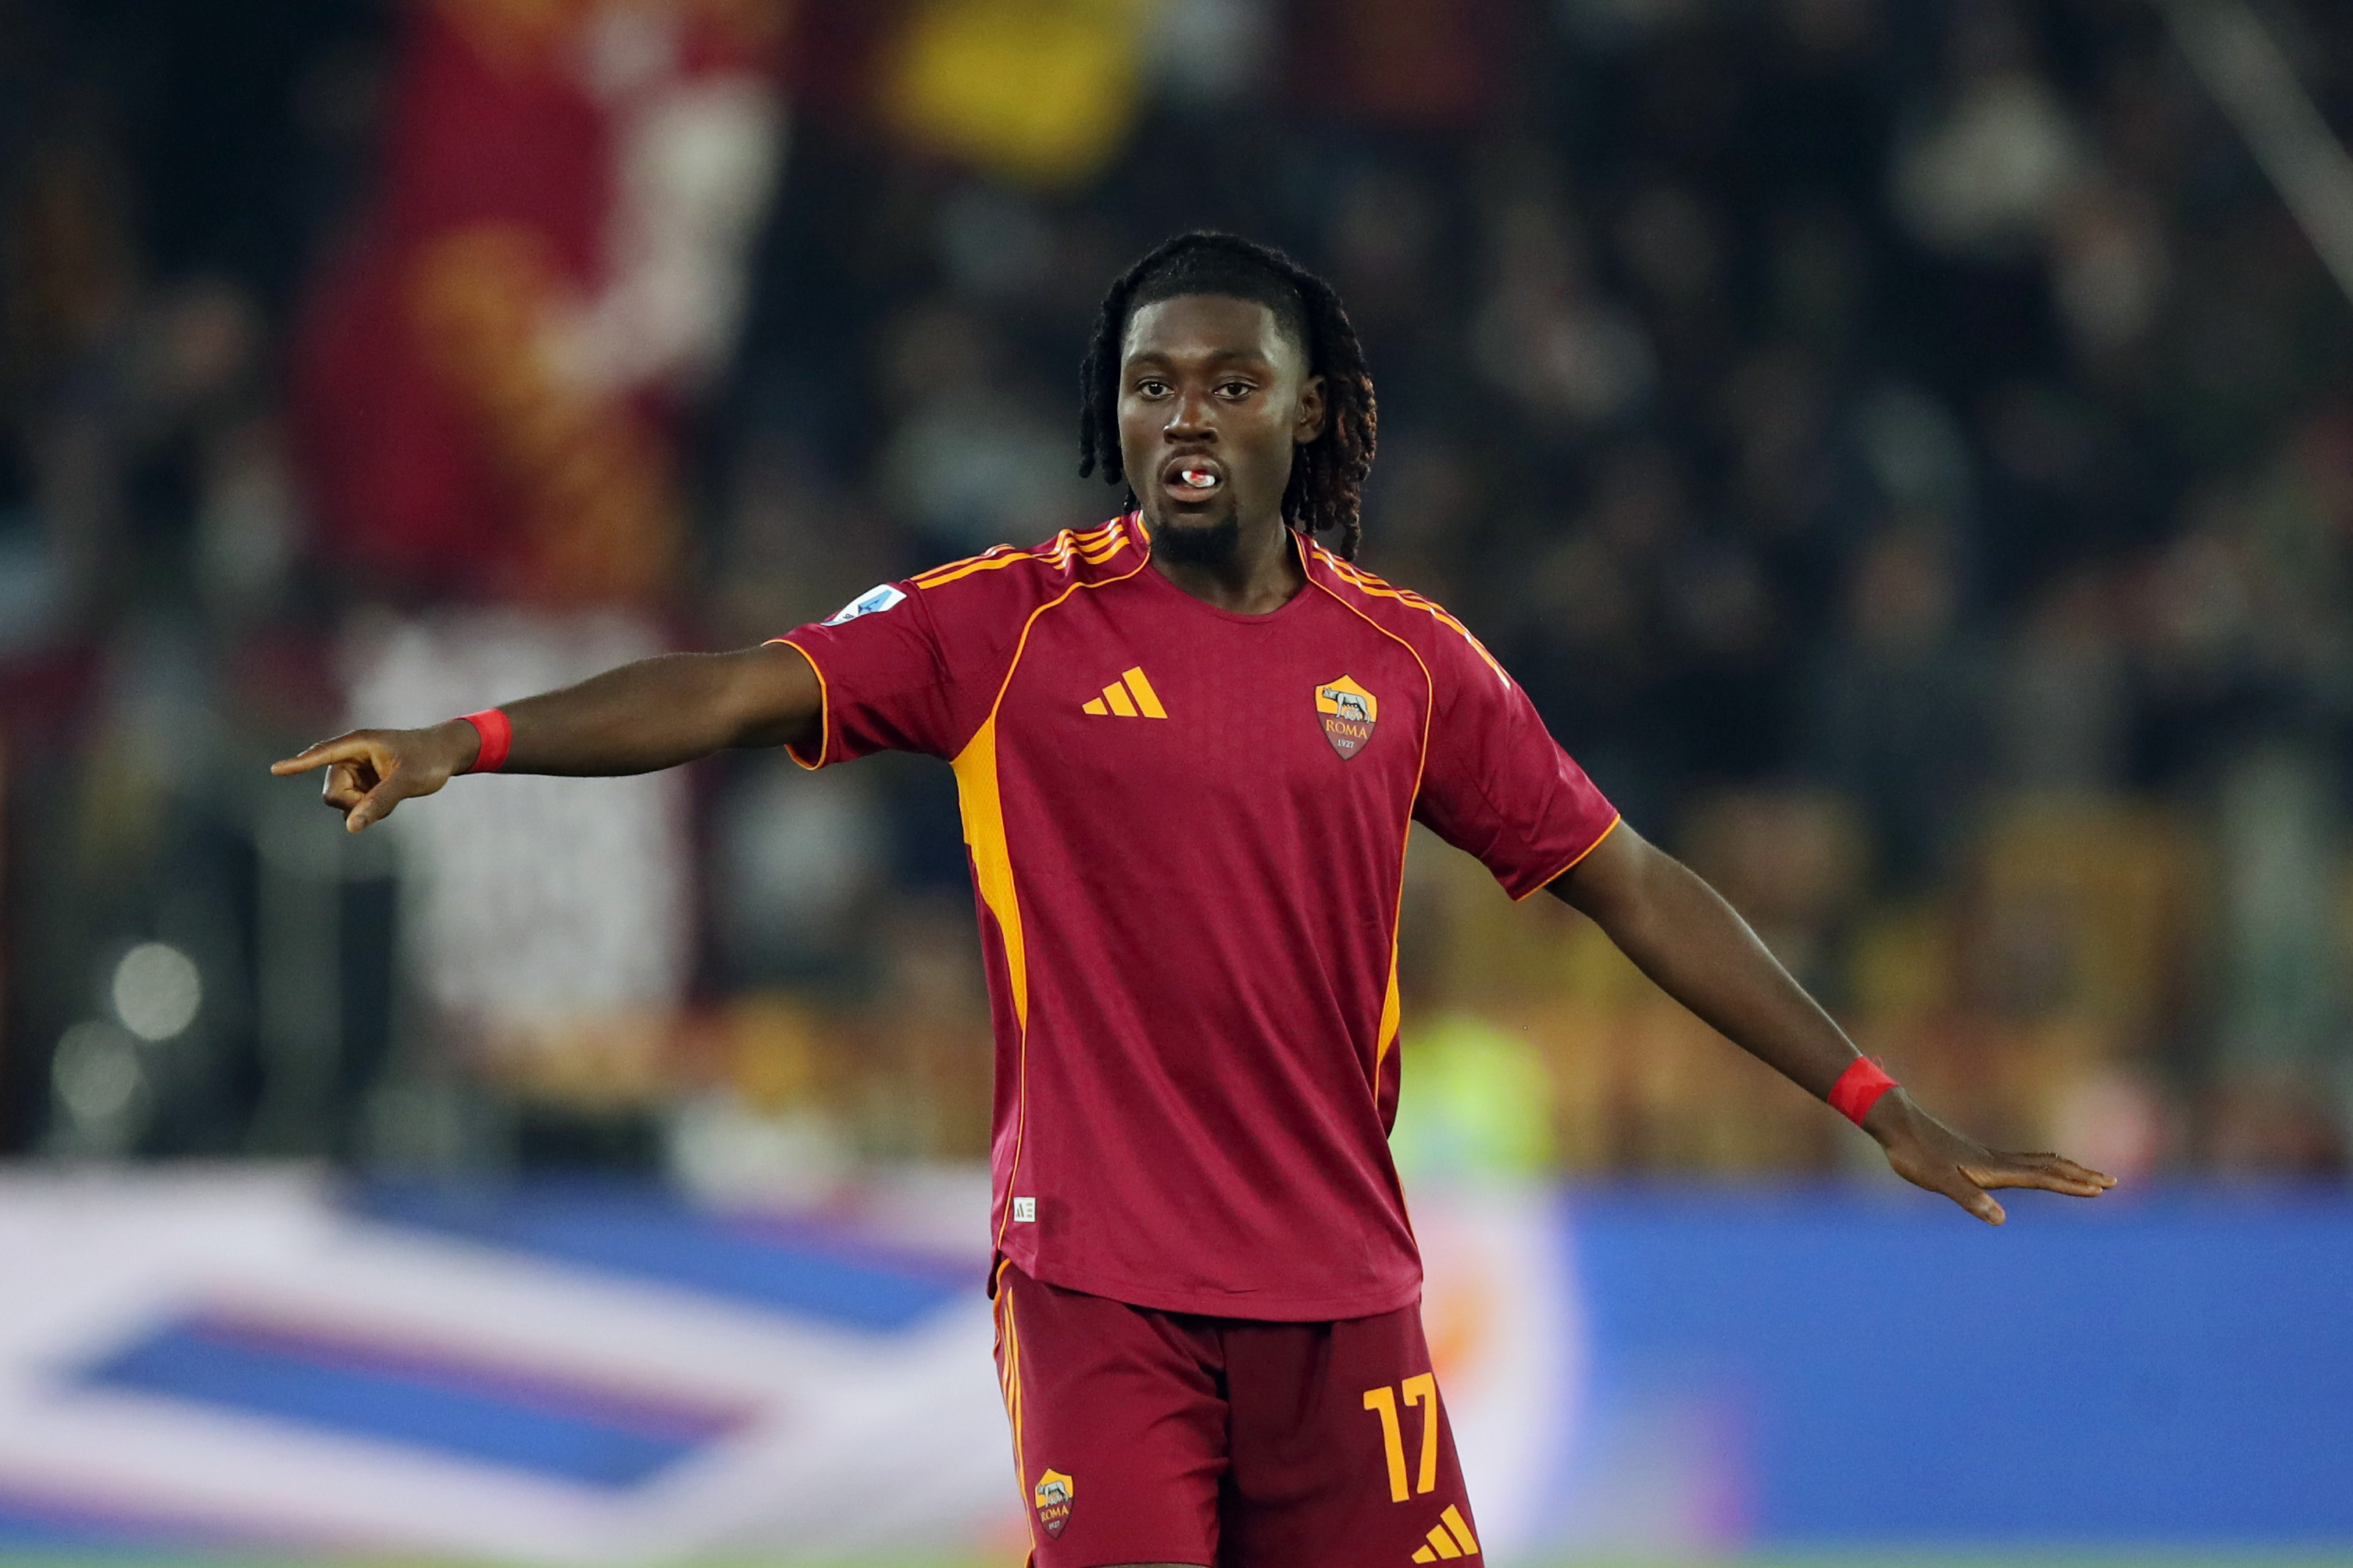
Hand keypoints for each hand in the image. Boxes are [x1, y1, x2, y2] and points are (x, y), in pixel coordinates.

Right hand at [270, 721, 480, 831]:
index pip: (321, 754)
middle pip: (331, 792)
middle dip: (353, 803)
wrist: (446, 754)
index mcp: (357, 744)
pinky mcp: (361, 782)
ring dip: (363, 806)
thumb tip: (350, 827)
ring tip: (391, 792)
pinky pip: (353, 805)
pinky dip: (368, 808)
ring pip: (341, 802)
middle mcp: (350, 755)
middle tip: (384, 797)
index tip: (275, 769)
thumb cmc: (428, 759)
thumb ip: (378, 803)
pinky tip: (387, 797)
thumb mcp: (405, 782)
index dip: (298, 764)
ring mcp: (354, 770)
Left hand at [1864, 1091, 2115, 1224]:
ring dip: (2066, 1169)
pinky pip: (2021, 1161)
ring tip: (2089, 1175)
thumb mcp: (1939, 1181)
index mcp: (1994, 1168)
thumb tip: (2000, 1219)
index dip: (2071, 1185)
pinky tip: (2038, 1167)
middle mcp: (1996, 1160)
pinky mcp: (1976, 1156)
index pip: (2042, 1178)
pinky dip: (2042, 1164)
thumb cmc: (1914, 1154)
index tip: (2101, 1189)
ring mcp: (1987, 1156)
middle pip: (2049, 1166)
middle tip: (2113, 1182)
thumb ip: (1970, 1199)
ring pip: (2038, 1162)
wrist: (1896, 1123)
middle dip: (2081, 1175)